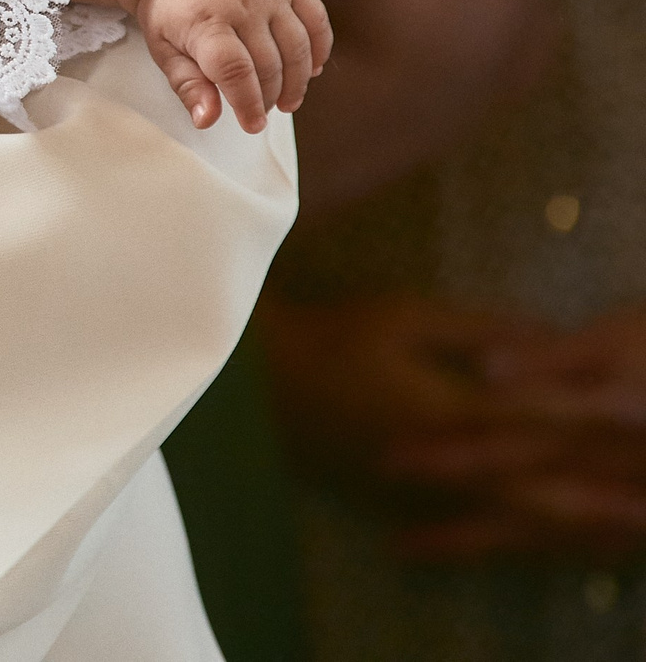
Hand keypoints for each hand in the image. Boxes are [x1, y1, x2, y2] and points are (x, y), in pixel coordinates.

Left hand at [129, 0, 332, 132]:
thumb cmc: (170, 6)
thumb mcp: (163, 49)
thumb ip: (187, 85)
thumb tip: (207, 120)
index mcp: (204, 21)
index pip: (236, 71)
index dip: (249, 104)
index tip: (252, 124)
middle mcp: (241, 3)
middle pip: (269, 64)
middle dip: (269, 97)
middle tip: (261, 111)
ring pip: (298, 47)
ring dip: (297, 82)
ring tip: (287, 101)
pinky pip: (317, 20)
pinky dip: (319, 49)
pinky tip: (309, 70)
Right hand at [261, 292, 645, 560]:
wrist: (256, 384)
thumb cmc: (332, 338)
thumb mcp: (405, 316)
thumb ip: (482, 334)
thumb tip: (549, 337)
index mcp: (447, 410)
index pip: (540, 422)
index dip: (598, 424)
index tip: (645, 420)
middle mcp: (443, 464)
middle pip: (540, 492)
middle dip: (601, 501)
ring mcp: (425, 493)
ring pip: (514, 522)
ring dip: (573, 531)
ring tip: (624, 536)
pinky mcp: (408, 505)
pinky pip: (477, 531)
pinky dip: (522, 541)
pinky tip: (553, 546)